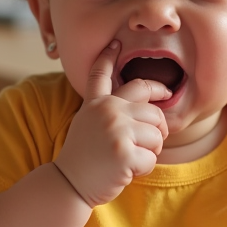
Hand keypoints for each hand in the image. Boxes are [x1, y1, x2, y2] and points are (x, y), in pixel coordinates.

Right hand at [54, 41, 170, 206]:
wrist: (68, 185)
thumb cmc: (83, 158)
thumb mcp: (87, 124)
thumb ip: (108, 110)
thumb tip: (147, 107)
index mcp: (96, 103)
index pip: (102, 74)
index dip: (108, 56)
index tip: (115, 41)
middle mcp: (107, 111)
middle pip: (153, 110)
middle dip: (157, 129)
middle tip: (144, 143)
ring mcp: (116, 130)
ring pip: (158, 135)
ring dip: (150, 151)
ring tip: (128, 159)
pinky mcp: (124, 152)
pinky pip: (152, 158)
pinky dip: (143, 168)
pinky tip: (125, 171)